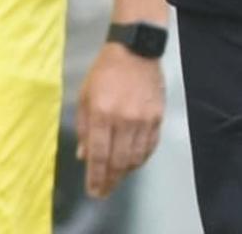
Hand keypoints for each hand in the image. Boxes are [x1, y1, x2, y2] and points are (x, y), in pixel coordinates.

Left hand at [75, 40, 165, 198]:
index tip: (94, 192)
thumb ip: (84, 128)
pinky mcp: (157, 116)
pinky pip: (150, 146)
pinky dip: (141, 158)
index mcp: (102, 113)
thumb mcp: (84, 96)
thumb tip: (85, 156)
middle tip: (104, 191)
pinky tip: (133, 161)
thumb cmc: (105, 72)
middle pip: (118, 161)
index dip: (96, 178)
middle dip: (110, 181)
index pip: (99, 156)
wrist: (135, 49)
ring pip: (136, 157)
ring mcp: (143, 119)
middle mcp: (124, 119)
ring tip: (117, 177)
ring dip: (125, 172)